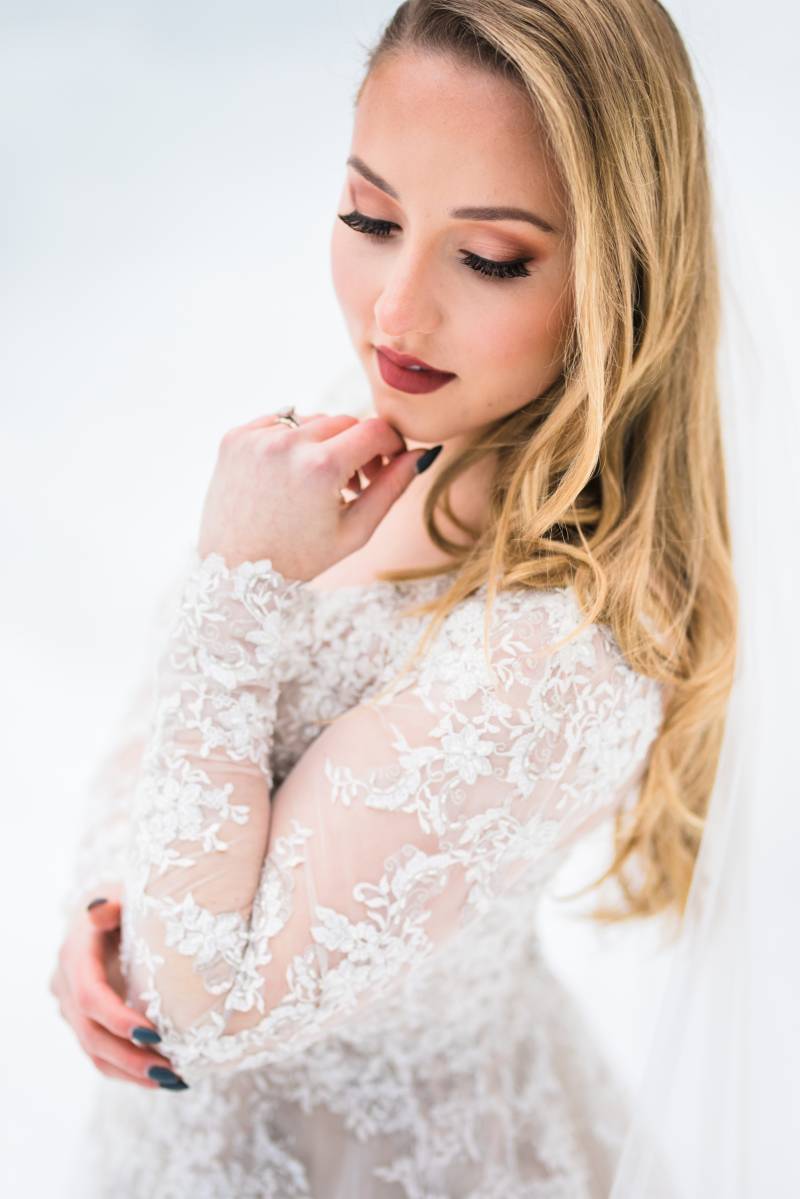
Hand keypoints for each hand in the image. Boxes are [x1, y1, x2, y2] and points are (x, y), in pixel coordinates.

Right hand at [49, 887, 180, 1089]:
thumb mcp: (120, 896)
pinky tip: (159, 1078)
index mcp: (74, 955)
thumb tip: (99, 911)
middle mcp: (66, 986)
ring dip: (131, 1072)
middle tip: (169, 1072)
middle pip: (91, 1034)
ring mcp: (71, 1008)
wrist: (104, 911)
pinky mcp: (84, 1021)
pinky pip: (100, 1054)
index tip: (154, 1034)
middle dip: (130, 1057)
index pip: (91, 996)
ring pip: (94, 1052)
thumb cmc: (123, 901)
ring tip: (172, 1080)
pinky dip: (127, 1069)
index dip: (117, 1018)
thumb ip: (113, 907)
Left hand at [196, 410, 435, 580]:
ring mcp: (257, 437)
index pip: (375, 429)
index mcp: (321, 467)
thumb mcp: (355, 531)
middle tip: (356, 483)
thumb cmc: (299, 558)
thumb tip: (422, 453)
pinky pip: (279, 423)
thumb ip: (392, 488)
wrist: (234, 572)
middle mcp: (287, 443)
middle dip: (359, 445)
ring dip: (325, 443)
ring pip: (313, 420)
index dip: (392, 443)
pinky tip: (290, 476)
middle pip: (345, 421)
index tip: (390, 461)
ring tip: (321, 483)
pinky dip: (292, 442)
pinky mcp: (235, 437)